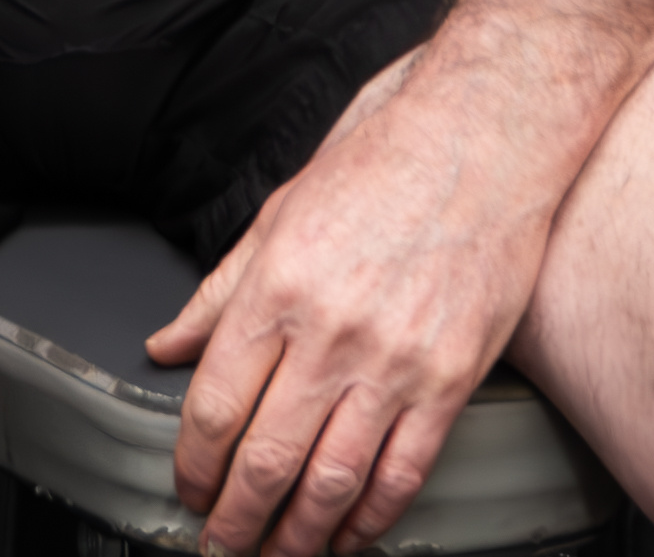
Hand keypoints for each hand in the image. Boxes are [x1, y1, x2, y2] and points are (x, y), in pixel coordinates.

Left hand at [148, 43, 597, 556]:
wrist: (485, 137)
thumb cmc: (384, 161)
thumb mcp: (278, 211)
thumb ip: (219, 290)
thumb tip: (168, 343)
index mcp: (277, 288)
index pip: (215, 406)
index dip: (194, 465)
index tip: (189, 490)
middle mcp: (330, 334)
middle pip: (266, 459)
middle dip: (235, 521)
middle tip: (221, 549)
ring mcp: (394, 363)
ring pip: (332, 482)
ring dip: (298, 537)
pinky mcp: (450, 380)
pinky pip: (403, 473)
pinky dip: (372, 520)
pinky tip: (351, 537)